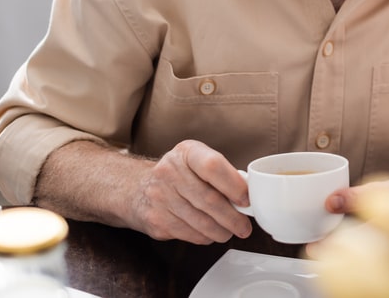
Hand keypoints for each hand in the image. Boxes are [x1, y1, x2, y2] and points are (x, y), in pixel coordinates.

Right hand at [128, 140, 252, 243]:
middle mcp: (169, 172)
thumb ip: (222, 173)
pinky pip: (188, 234)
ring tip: (230, 231)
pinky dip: (205, 237)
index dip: (233, 185)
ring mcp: (159, 197)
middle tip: (245, 226)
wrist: (137, 188)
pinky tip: (210, 233)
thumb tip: (250, 195)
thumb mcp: (197, 161)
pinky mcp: (155, 220)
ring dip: (221, 231)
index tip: (246, 200)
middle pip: (209, 200)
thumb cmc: (179, 174)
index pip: (213, 166)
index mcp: (186, 152)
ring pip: (200, 221)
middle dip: (233, 218)